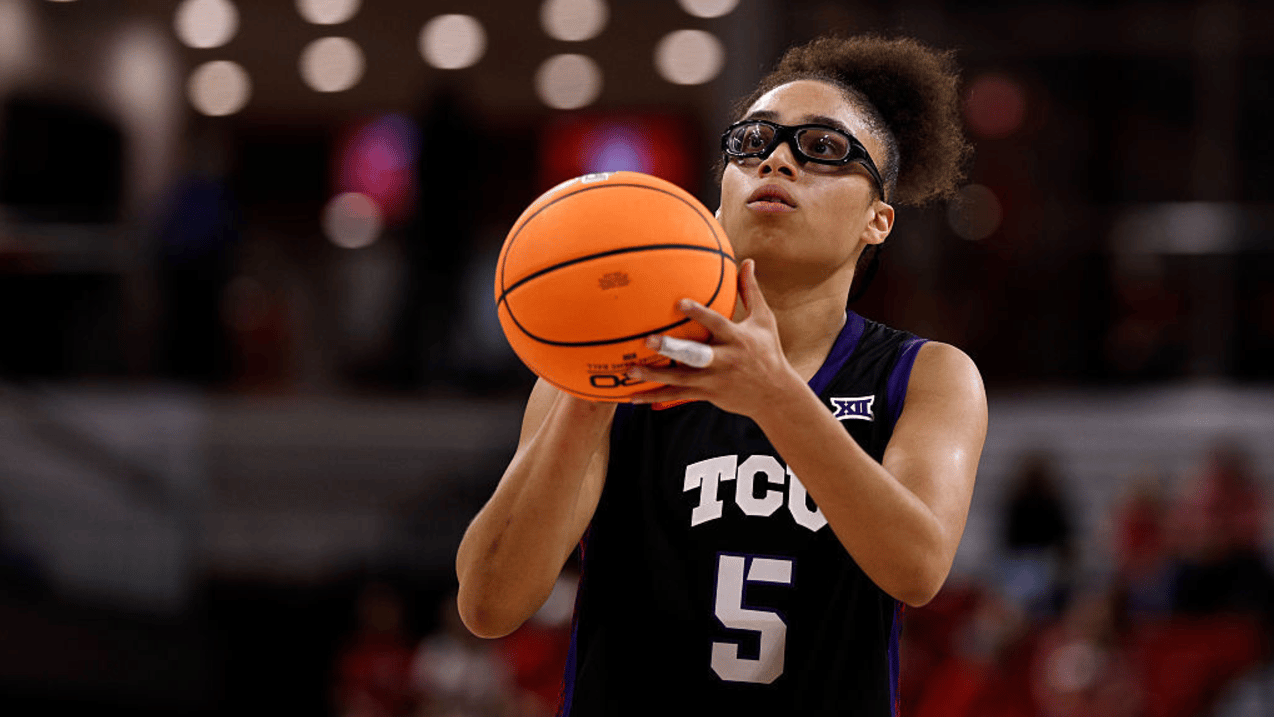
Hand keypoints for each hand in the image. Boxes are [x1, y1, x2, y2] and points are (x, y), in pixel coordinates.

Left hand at [627, 259, 802, 418]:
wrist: (775, 394)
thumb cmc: (768, 350)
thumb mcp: (764, 320)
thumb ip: (750, 291)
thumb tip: (747, 260)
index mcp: (736, 339)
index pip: (716, 324)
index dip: (699, 314)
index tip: (679, 302)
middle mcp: (724, 360)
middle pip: (695, 355)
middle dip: (672, 349)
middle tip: (649, 340)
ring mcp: (713, 380)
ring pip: (680, 379)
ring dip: (654, 376)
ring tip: (629, 370)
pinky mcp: (706, 394)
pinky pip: (676, 395)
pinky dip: (654, 397)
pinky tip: (632, 397)